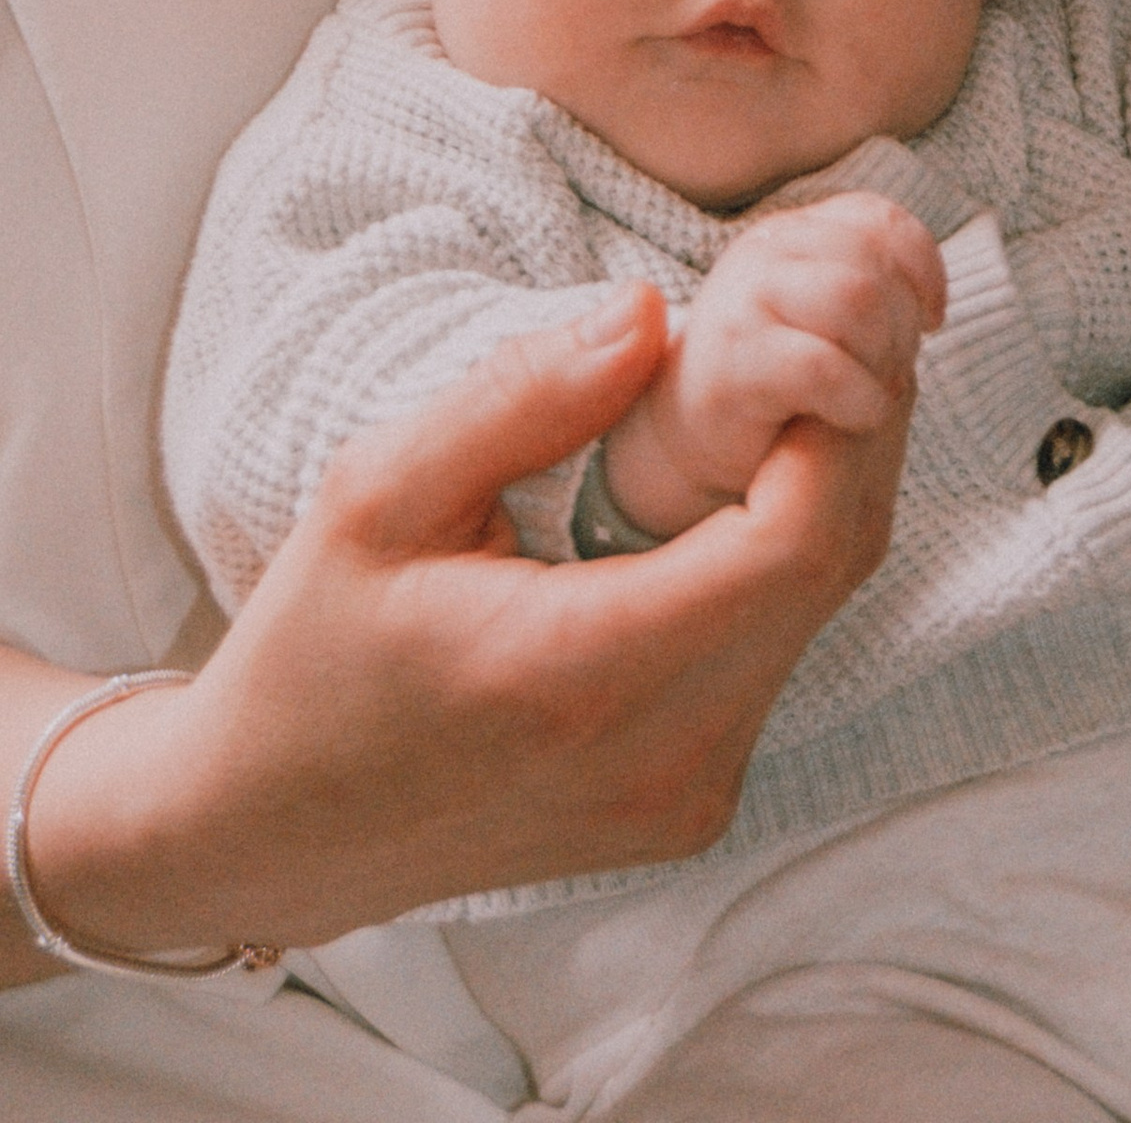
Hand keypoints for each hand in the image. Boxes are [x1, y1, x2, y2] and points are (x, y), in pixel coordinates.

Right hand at [21, 280, 909, 961]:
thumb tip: (652, 309)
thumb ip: (523, 398)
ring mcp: (686, 796)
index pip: (795, 543)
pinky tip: (744, 482)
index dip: (838, 421)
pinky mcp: (691, 805)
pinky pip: (780, 653)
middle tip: (824, 323)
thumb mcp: (378, 495)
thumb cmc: (312, 654)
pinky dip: (788, 556)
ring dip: (826, 486)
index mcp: (582, 674)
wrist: (268, 834)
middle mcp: (661, 757)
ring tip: (783, 384)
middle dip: (850, 429)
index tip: (815, 325)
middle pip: (832, 567)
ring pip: (820, 610)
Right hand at [605, 194, 945, 537]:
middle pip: (875, 264)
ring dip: (882, 358)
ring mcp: (744, 298)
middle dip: (902, 326)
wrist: (692, 441)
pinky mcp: (734, 360)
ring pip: (857, 300)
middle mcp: (766, 250)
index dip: (922, 270)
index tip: (930, 321)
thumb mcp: (833, 321)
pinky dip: (859, 399)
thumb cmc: (782, 381)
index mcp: (797, 233)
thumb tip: (931, 306)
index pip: (881, 221)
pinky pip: (824, 367)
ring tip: (869, 393)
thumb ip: (878, 290)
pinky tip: (854, 417)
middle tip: (888, 374)